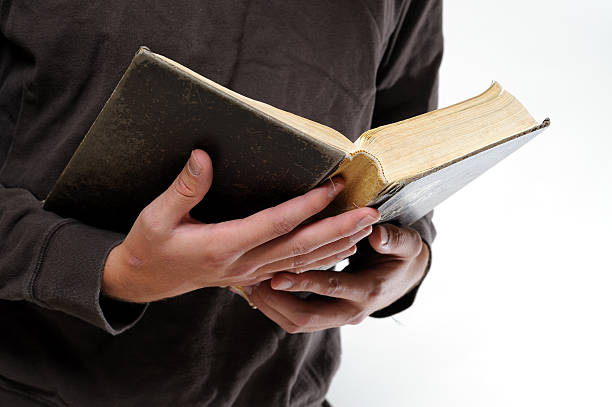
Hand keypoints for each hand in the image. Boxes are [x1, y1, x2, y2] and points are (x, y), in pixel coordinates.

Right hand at [102, 149, 379, 302]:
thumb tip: (203, 156)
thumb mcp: (156, 216)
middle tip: (371, 212)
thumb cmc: (151, 246)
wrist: (147, 280)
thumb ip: (183, 188)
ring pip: (305, 261)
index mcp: (224, 245)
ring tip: (368, 227)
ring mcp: (253, 273)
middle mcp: (245, 263)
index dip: (308, 205)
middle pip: (302, 246)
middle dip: (339, 228)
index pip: (277, 223)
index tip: (334, 186)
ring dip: (339, 244)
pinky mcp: (255, 276)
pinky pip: (296, 269)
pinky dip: (323, 258)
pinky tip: (343, 248)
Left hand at [242, 223, 428, 332]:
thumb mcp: (406, 244)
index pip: (332, 288)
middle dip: (277, 302)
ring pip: (298, 323)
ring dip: (272, 307)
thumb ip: (393, 240)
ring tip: (249, 286)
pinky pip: (298, 319)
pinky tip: (259, 290)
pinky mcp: (328, 317)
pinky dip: (277, 307)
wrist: (405, 278)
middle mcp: (352, 311)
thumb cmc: (402, 255)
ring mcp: (338, 317)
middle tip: (252, 283)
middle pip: (307, 317)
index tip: (278, 274)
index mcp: (368, 290)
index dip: (305, 282)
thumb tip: (377, 234)